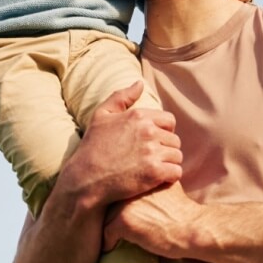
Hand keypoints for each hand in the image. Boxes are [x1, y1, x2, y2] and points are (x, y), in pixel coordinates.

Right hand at [57, 82, 182, 209]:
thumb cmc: (92, 147)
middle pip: (175, 140)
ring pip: (177, 156)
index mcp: (138, 116)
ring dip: (168, 163)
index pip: (169, 121)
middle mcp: (148, 131)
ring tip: (153, 169)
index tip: (152, 142)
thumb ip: (121, 96)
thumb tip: (140, 83)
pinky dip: (170, 177)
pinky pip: (176, 172)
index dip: (163, 132)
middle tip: (151, 158)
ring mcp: (152, 152)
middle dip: (165, 149)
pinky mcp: (155, 173)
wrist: (85, 178)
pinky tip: (157, 180)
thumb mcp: (101, 115)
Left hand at [103, 181, 201, 257]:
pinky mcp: (122, 221)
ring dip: (108, 227)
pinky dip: (108, 242)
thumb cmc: (183, 211)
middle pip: (108, 201)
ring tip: (112, 237)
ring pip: (105, 217)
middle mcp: (128, 187)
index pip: (117, 186)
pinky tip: (112, 246)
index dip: (116, 199)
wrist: (191, 228)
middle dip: (110, 213)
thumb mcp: (167, 185)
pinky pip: (106, 234)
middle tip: (113, 225)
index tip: (117, 210)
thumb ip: (152, 181)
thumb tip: (145, 182)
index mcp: (139, 176)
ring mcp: (124, 203)